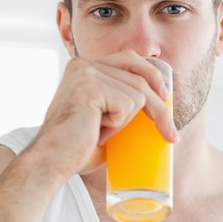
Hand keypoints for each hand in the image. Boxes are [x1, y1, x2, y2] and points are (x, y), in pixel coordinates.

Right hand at [32, 51, 177, 178]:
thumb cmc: (76, 148)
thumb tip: (160, 104)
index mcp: (85, 67)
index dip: (152, 76)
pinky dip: (117, 125)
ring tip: (100, 133)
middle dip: (160, 107)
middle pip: (140, 78)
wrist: (51, 162)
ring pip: (137, 94)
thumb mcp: (104, 119)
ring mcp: (86, 72)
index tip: (166, 99)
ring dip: (126, 122)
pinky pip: (128, 105)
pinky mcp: (90, 86)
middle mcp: (84, 64)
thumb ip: (121, 103)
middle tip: (171, 135)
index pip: (130, 59)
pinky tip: (96, 131)